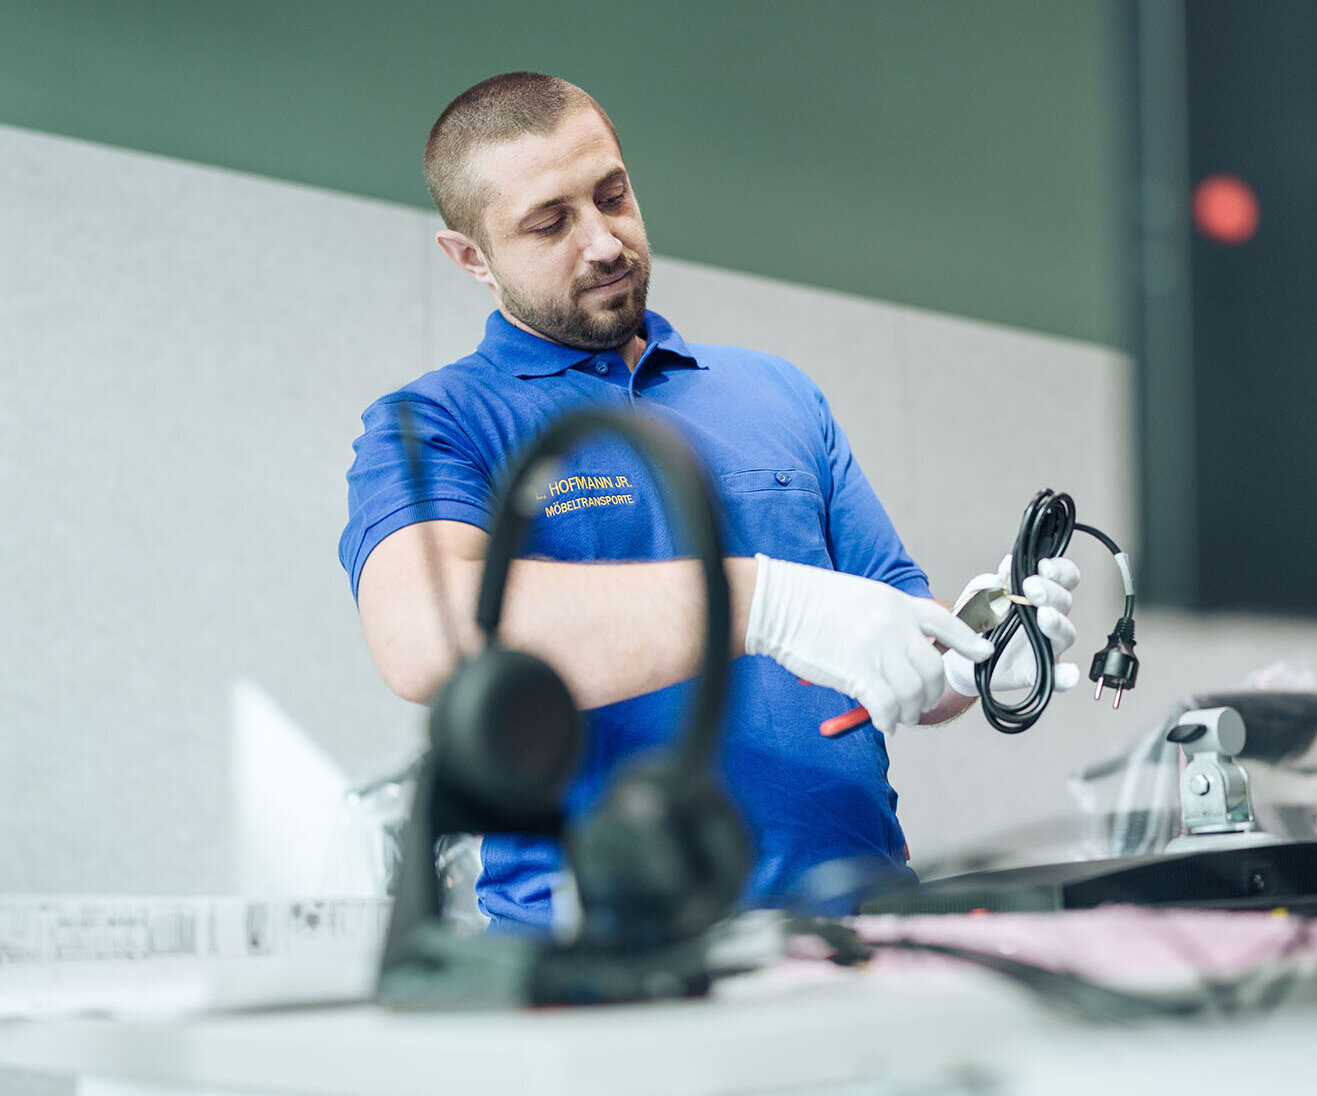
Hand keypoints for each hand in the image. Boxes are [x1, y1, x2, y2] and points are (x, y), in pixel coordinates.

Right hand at [744, 555, 993, 729]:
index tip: (983, 653)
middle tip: (920, 705)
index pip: (944, 623)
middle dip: (931, 694)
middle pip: (932, 670)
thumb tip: (902, 650)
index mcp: (896, 604)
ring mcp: (876, 649)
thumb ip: (887, 619)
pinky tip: (883, 723)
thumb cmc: (811, 599)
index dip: (968, 640)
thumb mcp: (861, 596)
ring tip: (900, 717)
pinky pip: (886, 706)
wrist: (777, 603)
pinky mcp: (856, 673)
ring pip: (912, 693)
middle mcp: (894, 626)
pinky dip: (889, 720)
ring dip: (910, 712)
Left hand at [943, 554, 1081, 696]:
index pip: (1061, 577)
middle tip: (1031, 588)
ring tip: (1044, 616)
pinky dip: (1066, 676)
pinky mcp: (1038, 672)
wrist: (962, 657)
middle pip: (1064, 601)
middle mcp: (1047, 618)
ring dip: (1057, 623)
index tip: (1044, 566)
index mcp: (1036, 595)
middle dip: (1051, 592)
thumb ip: (991, 582)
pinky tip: (1068, 674)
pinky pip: (1057, 677)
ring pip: (1065, 633)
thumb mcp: (977, 597)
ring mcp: (1046, 646)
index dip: (1059, 570)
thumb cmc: (977, 622)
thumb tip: (1006, 566)